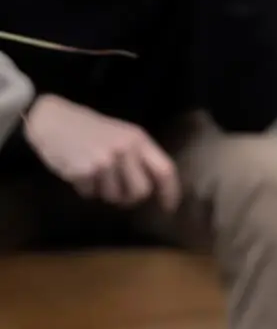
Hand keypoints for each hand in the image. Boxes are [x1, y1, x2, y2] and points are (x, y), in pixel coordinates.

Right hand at [22, 94, 179, 208]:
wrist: (54, 120)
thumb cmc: (92, 130)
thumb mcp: (123, 135)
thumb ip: (139, 157)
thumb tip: (154, 188)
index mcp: (139, 140)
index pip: (165, 170)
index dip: (170, 192)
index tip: (169, 208)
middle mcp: (125, 150)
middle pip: (141, 191)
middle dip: (131, 198)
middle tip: (120, 193)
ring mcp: (104, 161)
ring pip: (114, 197)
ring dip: (105, 192)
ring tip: (95, 174)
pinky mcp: (83, 171)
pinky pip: (91, 194)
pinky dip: (86, 189)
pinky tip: (80, 172)